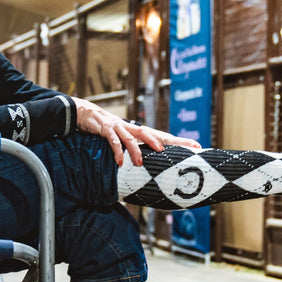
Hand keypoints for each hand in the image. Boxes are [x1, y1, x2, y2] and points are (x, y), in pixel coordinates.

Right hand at [73, 97, 200, 164]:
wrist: (84, 113)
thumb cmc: (106, 129)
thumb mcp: (122, 141)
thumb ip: (133, 151)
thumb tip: (145, 168)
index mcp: (139, 131)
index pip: (163, 136)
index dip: (179, 141)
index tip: (197, 145)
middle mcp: (132, 128)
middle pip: (154, 134)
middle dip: (169, 142)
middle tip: (183, 150)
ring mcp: (120, 127)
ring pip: (133, 137)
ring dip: (137, 150)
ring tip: (141, 163)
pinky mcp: (106, 128)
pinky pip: (113, 141)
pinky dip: (117, 151)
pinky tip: (120, 162)